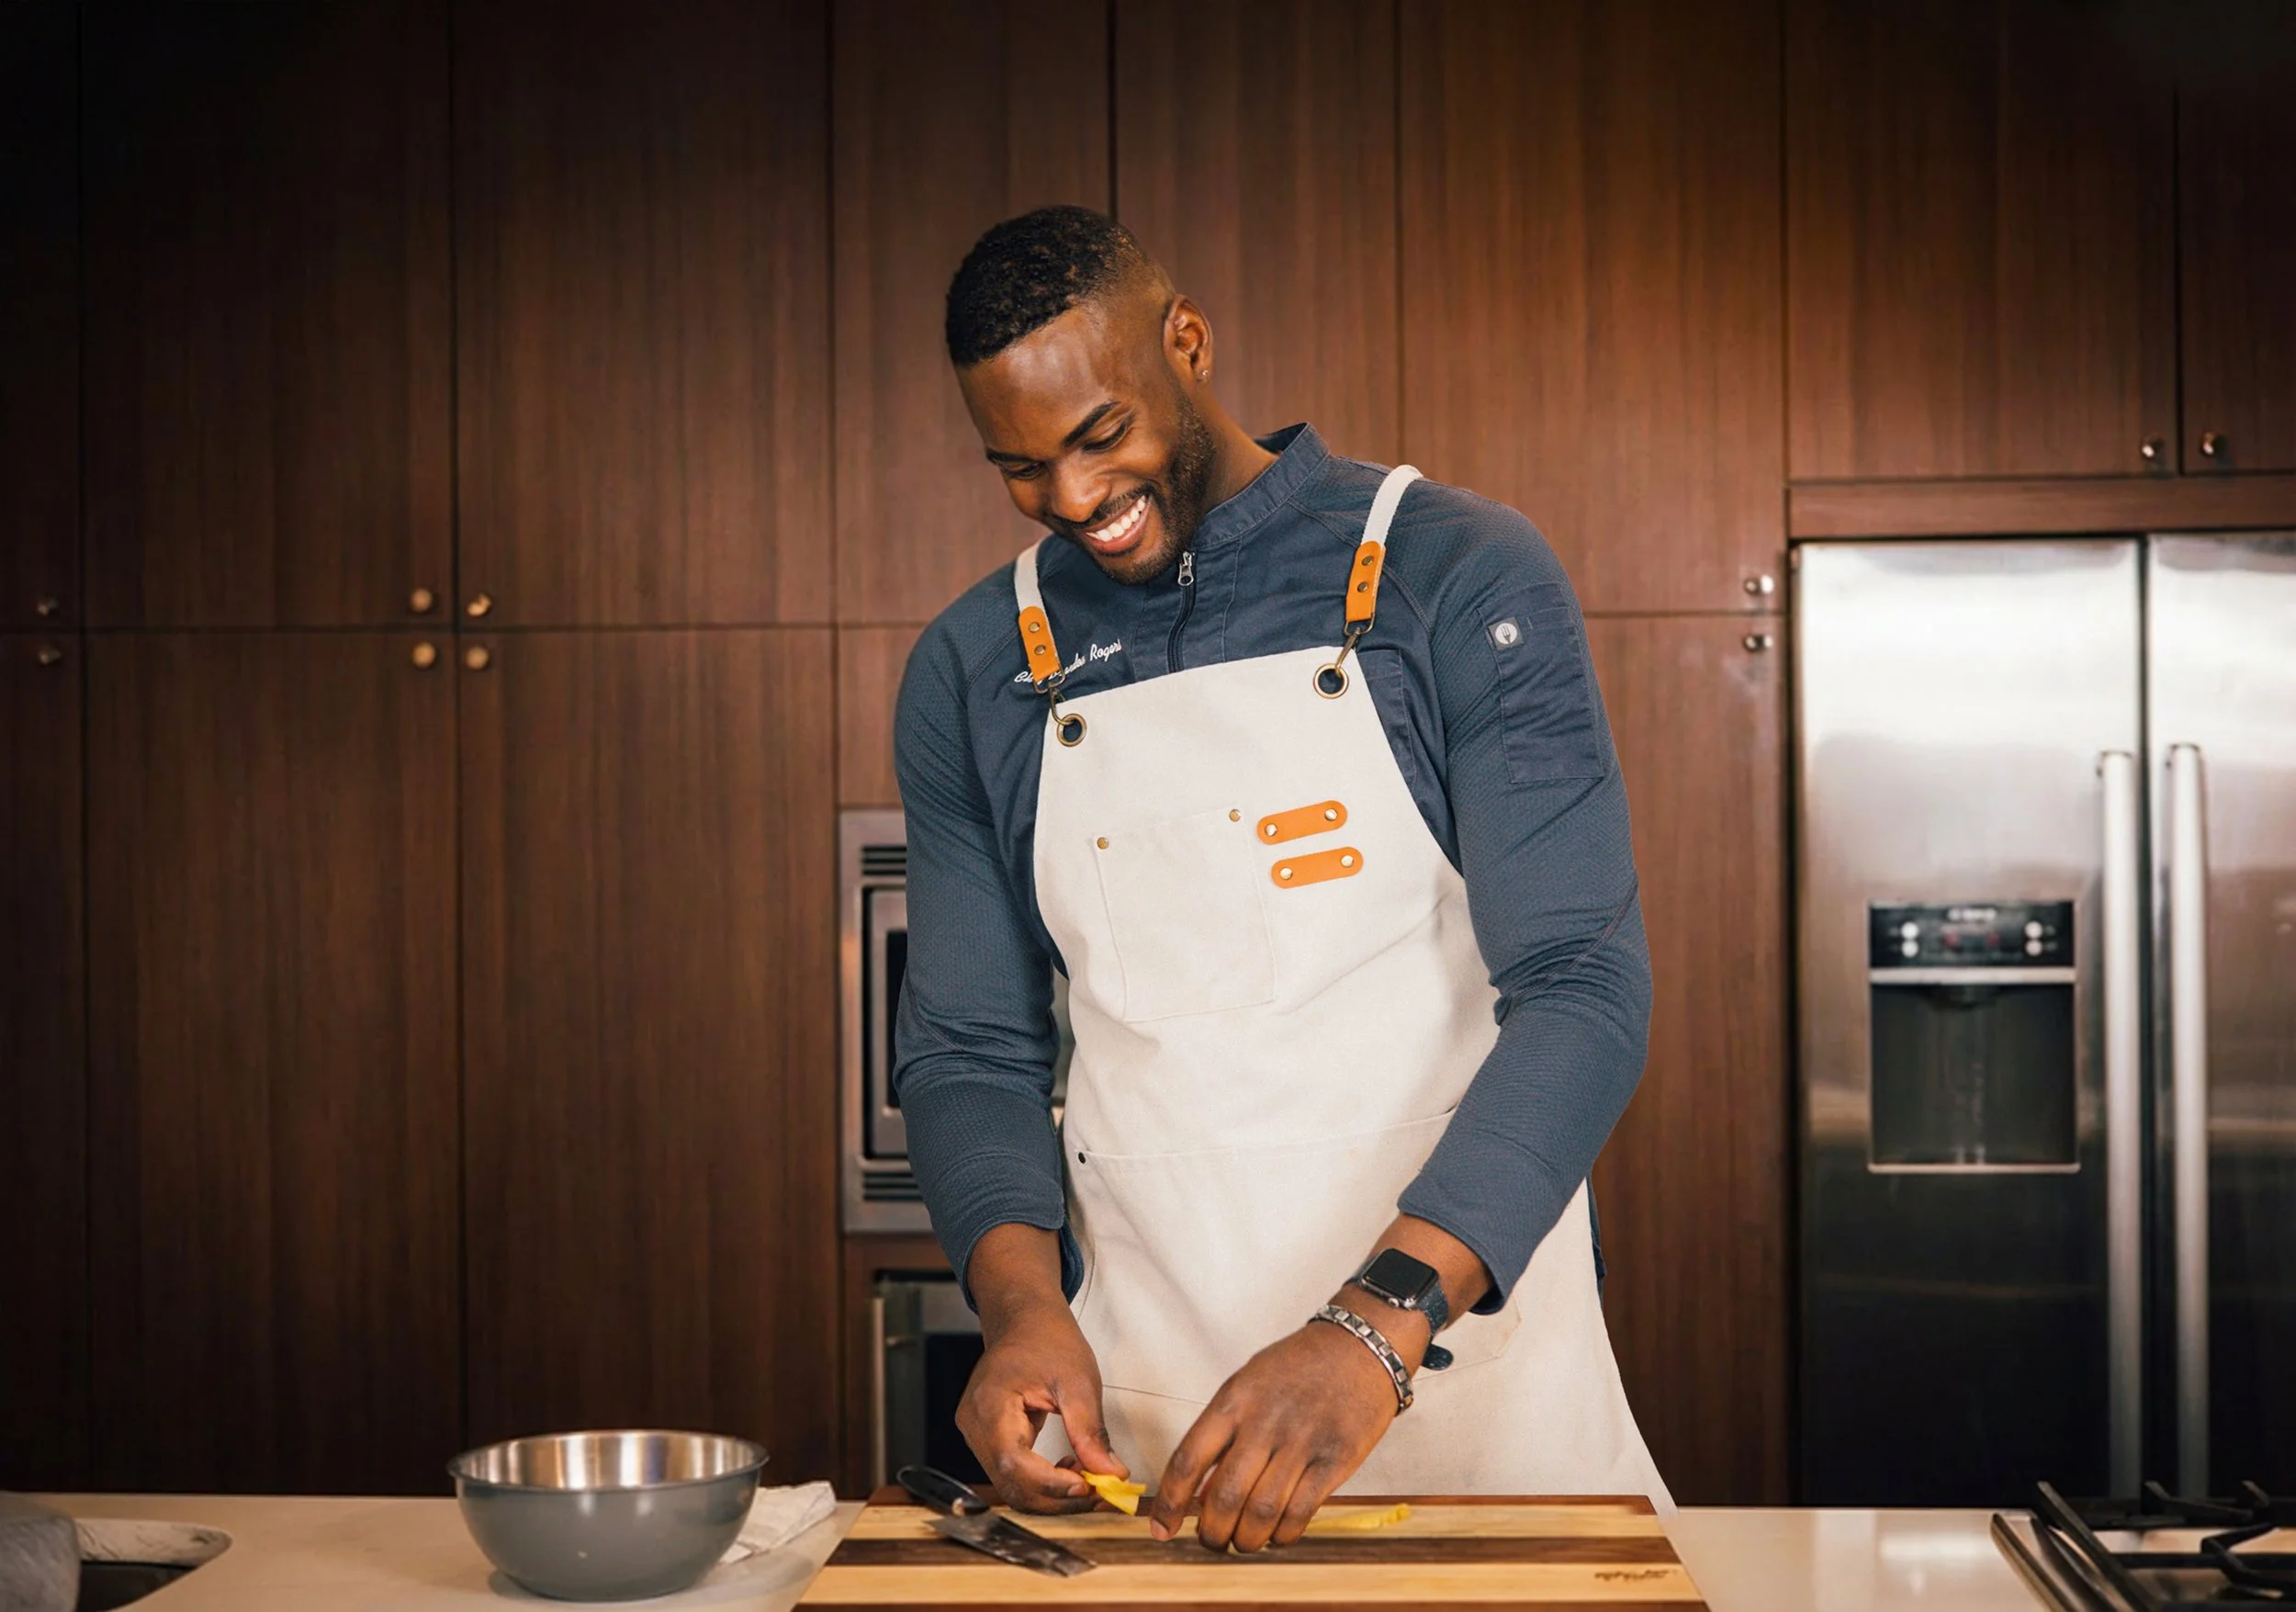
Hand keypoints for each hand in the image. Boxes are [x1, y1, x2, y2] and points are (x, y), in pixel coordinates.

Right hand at [955, 1296, 1127, 1512]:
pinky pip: (1012, 1473)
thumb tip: (1111, 1475)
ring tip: (1088, 1476)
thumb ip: (1090, 1431)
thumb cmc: (1046, 1338)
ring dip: (1052, 1493)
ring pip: (1012, 1485)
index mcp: (990, 1404)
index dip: (1051, 1483)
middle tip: (1101, 1492)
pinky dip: (1042, 1481)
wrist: (1023, 1319)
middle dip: (1058, 1497)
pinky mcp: (986, 1439)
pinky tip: (1069, 1467)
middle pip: (1011, 1484)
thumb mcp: (1078, 1381)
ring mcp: (976, 1434)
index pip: (1014, 1463)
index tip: (1089, 1487)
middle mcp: (974, 1425)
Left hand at [1147, 1319, 1399, 1552]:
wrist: (1359, 1348)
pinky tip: (1276, 1535)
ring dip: (1246, 1540)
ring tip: (1243, 1541)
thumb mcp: (1249, 1383)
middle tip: (1211, 1540)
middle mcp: (1264, 1422)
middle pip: (1225, 1497)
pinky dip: (1282, 1536)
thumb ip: (1224, 1433)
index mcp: (1234, 1400)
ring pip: (1262, 1513)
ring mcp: (1302, 1443)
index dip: (1169, 1502)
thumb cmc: (1297, 1368)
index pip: (1188, 1459)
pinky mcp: (1335, 1461)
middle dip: (1211, 1532)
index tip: (1161, 1528)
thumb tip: (1201, 1494)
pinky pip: (1300, 1513)